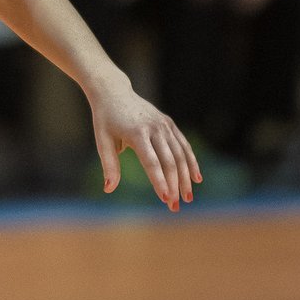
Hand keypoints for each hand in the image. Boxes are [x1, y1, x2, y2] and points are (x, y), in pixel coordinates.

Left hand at [90, 78, 200, 211]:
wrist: (114, 92)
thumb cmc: (105, 119)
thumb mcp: (102, 140)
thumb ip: (109, 165)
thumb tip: (109, 189)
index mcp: (137, 132)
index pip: (152, 162)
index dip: (159, 182)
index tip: (165, 199)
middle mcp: (154, 128)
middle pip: (169, 161)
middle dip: (174, 186)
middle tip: (174, 207)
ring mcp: (164, 124)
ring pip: (180, 154)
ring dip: (186, 178)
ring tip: (187, 198)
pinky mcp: (169, 123)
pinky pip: (183, 145)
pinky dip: (191, 161)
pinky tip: (197, 179)